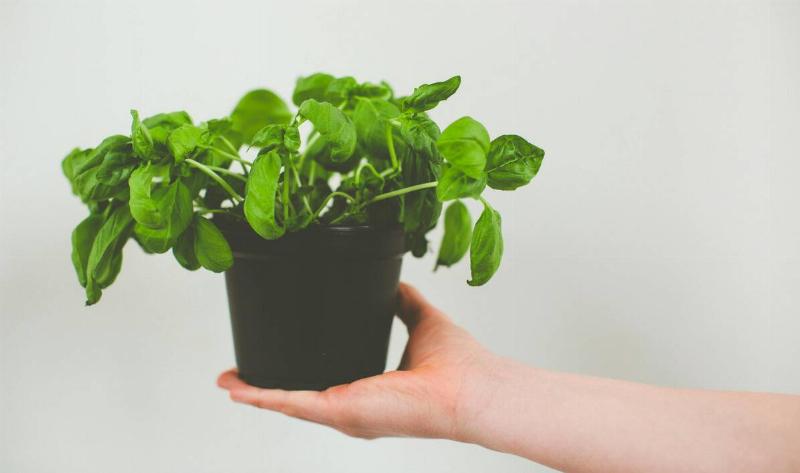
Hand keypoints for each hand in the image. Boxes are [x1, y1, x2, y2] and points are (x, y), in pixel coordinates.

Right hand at [217, 282, 502, 439]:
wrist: (472, 387)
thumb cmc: (458, 365)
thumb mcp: (421, 321)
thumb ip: (404, 301)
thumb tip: (395, 282)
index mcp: (367, 390)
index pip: (322, 382)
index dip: (294, 373)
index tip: (271, 359)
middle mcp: (353, 407)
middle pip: (297, 397)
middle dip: (264, 387)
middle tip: (235, 377)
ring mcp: (345, 413)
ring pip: (287, 402)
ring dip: (255, 392)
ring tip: (227, 382)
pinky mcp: (341, 410)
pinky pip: (291, 404)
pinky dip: (263, 396)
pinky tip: (239, 388)